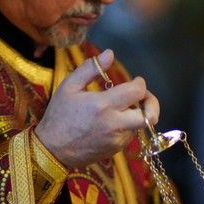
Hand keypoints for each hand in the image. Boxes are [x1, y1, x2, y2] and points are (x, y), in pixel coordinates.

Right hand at [34, 50, 160, 167]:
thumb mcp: (69, 87)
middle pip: (150, 115)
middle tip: (142, 97)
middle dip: (151, 103)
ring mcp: (116, 139)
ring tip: (120, 109)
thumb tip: (110, 54)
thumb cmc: (59, 115)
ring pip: (140, 125)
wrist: (52, 150)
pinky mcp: (116, 150)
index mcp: (102, 105)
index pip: (137, 91)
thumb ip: (90, 69)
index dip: (140, 83)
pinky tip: (112, 123)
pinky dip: (127, 126)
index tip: (136, 81)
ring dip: (136, 114)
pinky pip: (130, 135)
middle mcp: (114, 124)